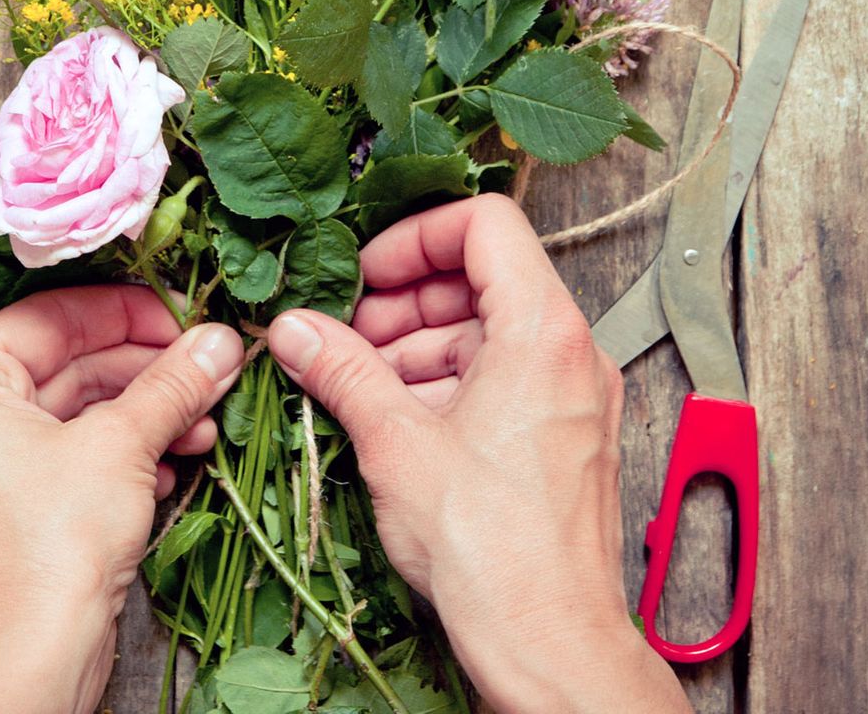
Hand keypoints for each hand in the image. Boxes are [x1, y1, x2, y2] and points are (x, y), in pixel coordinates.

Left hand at [0, 285, 243, 713]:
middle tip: (210, 365)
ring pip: (77, 412)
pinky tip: (179, 456)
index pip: (52, 316)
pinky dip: (126, 452)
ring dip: (148, 412)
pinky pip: (72, 455)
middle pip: (69, 364)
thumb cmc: (51, 548)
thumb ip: (173, 381)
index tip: (187, 316)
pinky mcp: (12, 509)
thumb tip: (221, 340)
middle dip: (149, 370)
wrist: (31, 666)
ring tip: (206, 418)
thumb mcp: (122, 444)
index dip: (128, 311)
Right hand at [268, 196, 689, 713]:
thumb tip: (296, 330)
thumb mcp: (395, 443)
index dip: (414, 238)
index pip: (484, 223)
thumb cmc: (495, 551)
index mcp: (543, 330)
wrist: (550, 644)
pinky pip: (500, 374)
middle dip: (404, 298)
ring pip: (486, 328)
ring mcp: (571, 392)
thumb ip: (341, 370)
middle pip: (481, 275)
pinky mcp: (562, 431)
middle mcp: (570, 351)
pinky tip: (395, 414)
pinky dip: (444, 379)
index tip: (367, 273)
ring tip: (360, 379)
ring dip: (416, 343)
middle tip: (348, 332)